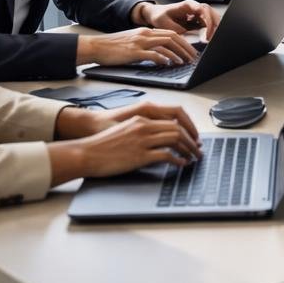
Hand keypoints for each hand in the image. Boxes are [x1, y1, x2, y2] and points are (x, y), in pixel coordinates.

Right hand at [51, 102, 202, 181]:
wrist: (86, 153)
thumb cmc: (103, 145)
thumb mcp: (125, 130)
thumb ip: (143, 130)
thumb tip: (160, 137)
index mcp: (142, 118)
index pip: (174, 118)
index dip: (188, 128)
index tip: (193, 137)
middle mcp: (144, 126)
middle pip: (178, 129)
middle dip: (192, 140)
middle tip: (198, 150)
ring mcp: (142, 140)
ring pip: (176, 140)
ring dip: (189, 150)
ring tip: (194, 158)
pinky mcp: (140, 155)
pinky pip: (167, 156)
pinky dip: (178, 160)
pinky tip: (181, 164)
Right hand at [77, 27, 197, 66]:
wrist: (96, 46)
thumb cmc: (113, 47)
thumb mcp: (133, 42)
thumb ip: (147, 46)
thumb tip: (161, 56)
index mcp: (146, 31)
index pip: (171, 33)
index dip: (184, 42)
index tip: (191, 51)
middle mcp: (145, 34)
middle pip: (173, 37)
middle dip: (186, 48)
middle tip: (194, 58)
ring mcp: (140, 42)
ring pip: (166, 44)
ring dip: (178, 54)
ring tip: (185, 62)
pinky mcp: (134, 52)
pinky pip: (153, 54)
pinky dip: (163, 59)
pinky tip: (168, 64)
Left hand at [140, 0, 219, 39]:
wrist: (156, 14)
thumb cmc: (159, 17)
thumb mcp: (165, 24)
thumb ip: (178, 30)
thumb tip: (190, 36)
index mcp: (187, 4)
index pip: (202, 9)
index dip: (207, 19)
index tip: (206, 32)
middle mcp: (194, 7)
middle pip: (210, 12)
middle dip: (213, 25)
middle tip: (210, 38)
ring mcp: (197, 12)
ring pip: (211, 17)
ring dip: (213, 28)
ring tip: (210, 40)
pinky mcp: (197, 19)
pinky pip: (208, 23)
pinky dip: (210, 30)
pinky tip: (206, 39)